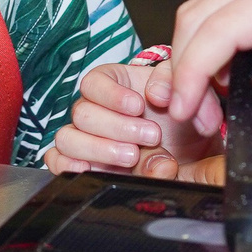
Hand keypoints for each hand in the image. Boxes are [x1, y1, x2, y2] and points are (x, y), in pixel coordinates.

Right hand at [50, 61, 205, 175]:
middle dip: (117, 127)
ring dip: (100, 149)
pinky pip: (57, 161)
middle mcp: (95, 110)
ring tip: (133, 157)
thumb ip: (174, 82)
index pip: (93, 82)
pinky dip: (71, 167)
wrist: (193, 157)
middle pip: (82, 113)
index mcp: (115, 85)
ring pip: (67, 139)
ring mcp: (85, 138)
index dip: (112, 95)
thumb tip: (154, 94)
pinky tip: (98, 170)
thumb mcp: (189, 92)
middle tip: (151, 137)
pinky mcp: (81, 164)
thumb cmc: (185, 120)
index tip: (138, 107)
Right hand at [160, 0, 251, 134]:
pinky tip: (222, 72)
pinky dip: (206, 39)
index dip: (193, 72)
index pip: (220, 29)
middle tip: (196, 115)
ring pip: (199, 8)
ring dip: (190, 54)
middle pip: (195, 16)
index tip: (186, 109)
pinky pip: (216, 4)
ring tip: (205, 100)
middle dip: (182, 69)